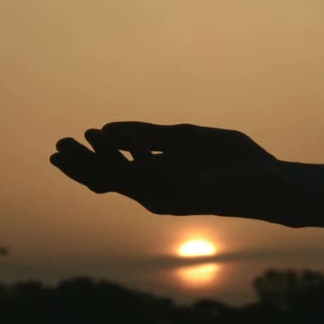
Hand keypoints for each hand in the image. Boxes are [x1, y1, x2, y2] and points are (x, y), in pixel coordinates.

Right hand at [50, 122, 295, 223]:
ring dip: (99, 158)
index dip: (85, 162)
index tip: (62, 147)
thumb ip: (151, 135)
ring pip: (122, 179)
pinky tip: (121, 137)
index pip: (111, 172)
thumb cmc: (230, 161)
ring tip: (79, 138)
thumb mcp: (184, 138)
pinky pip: (150, 173)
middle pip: (108, 179)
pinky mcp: (180, 192)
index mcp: (155, 178)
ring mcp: (166, 194)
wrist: (268, 181)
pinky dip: (133, 154)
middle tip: (55, 147)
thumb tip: (112, 128)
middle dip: (81, 164)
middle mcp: (154, 190)